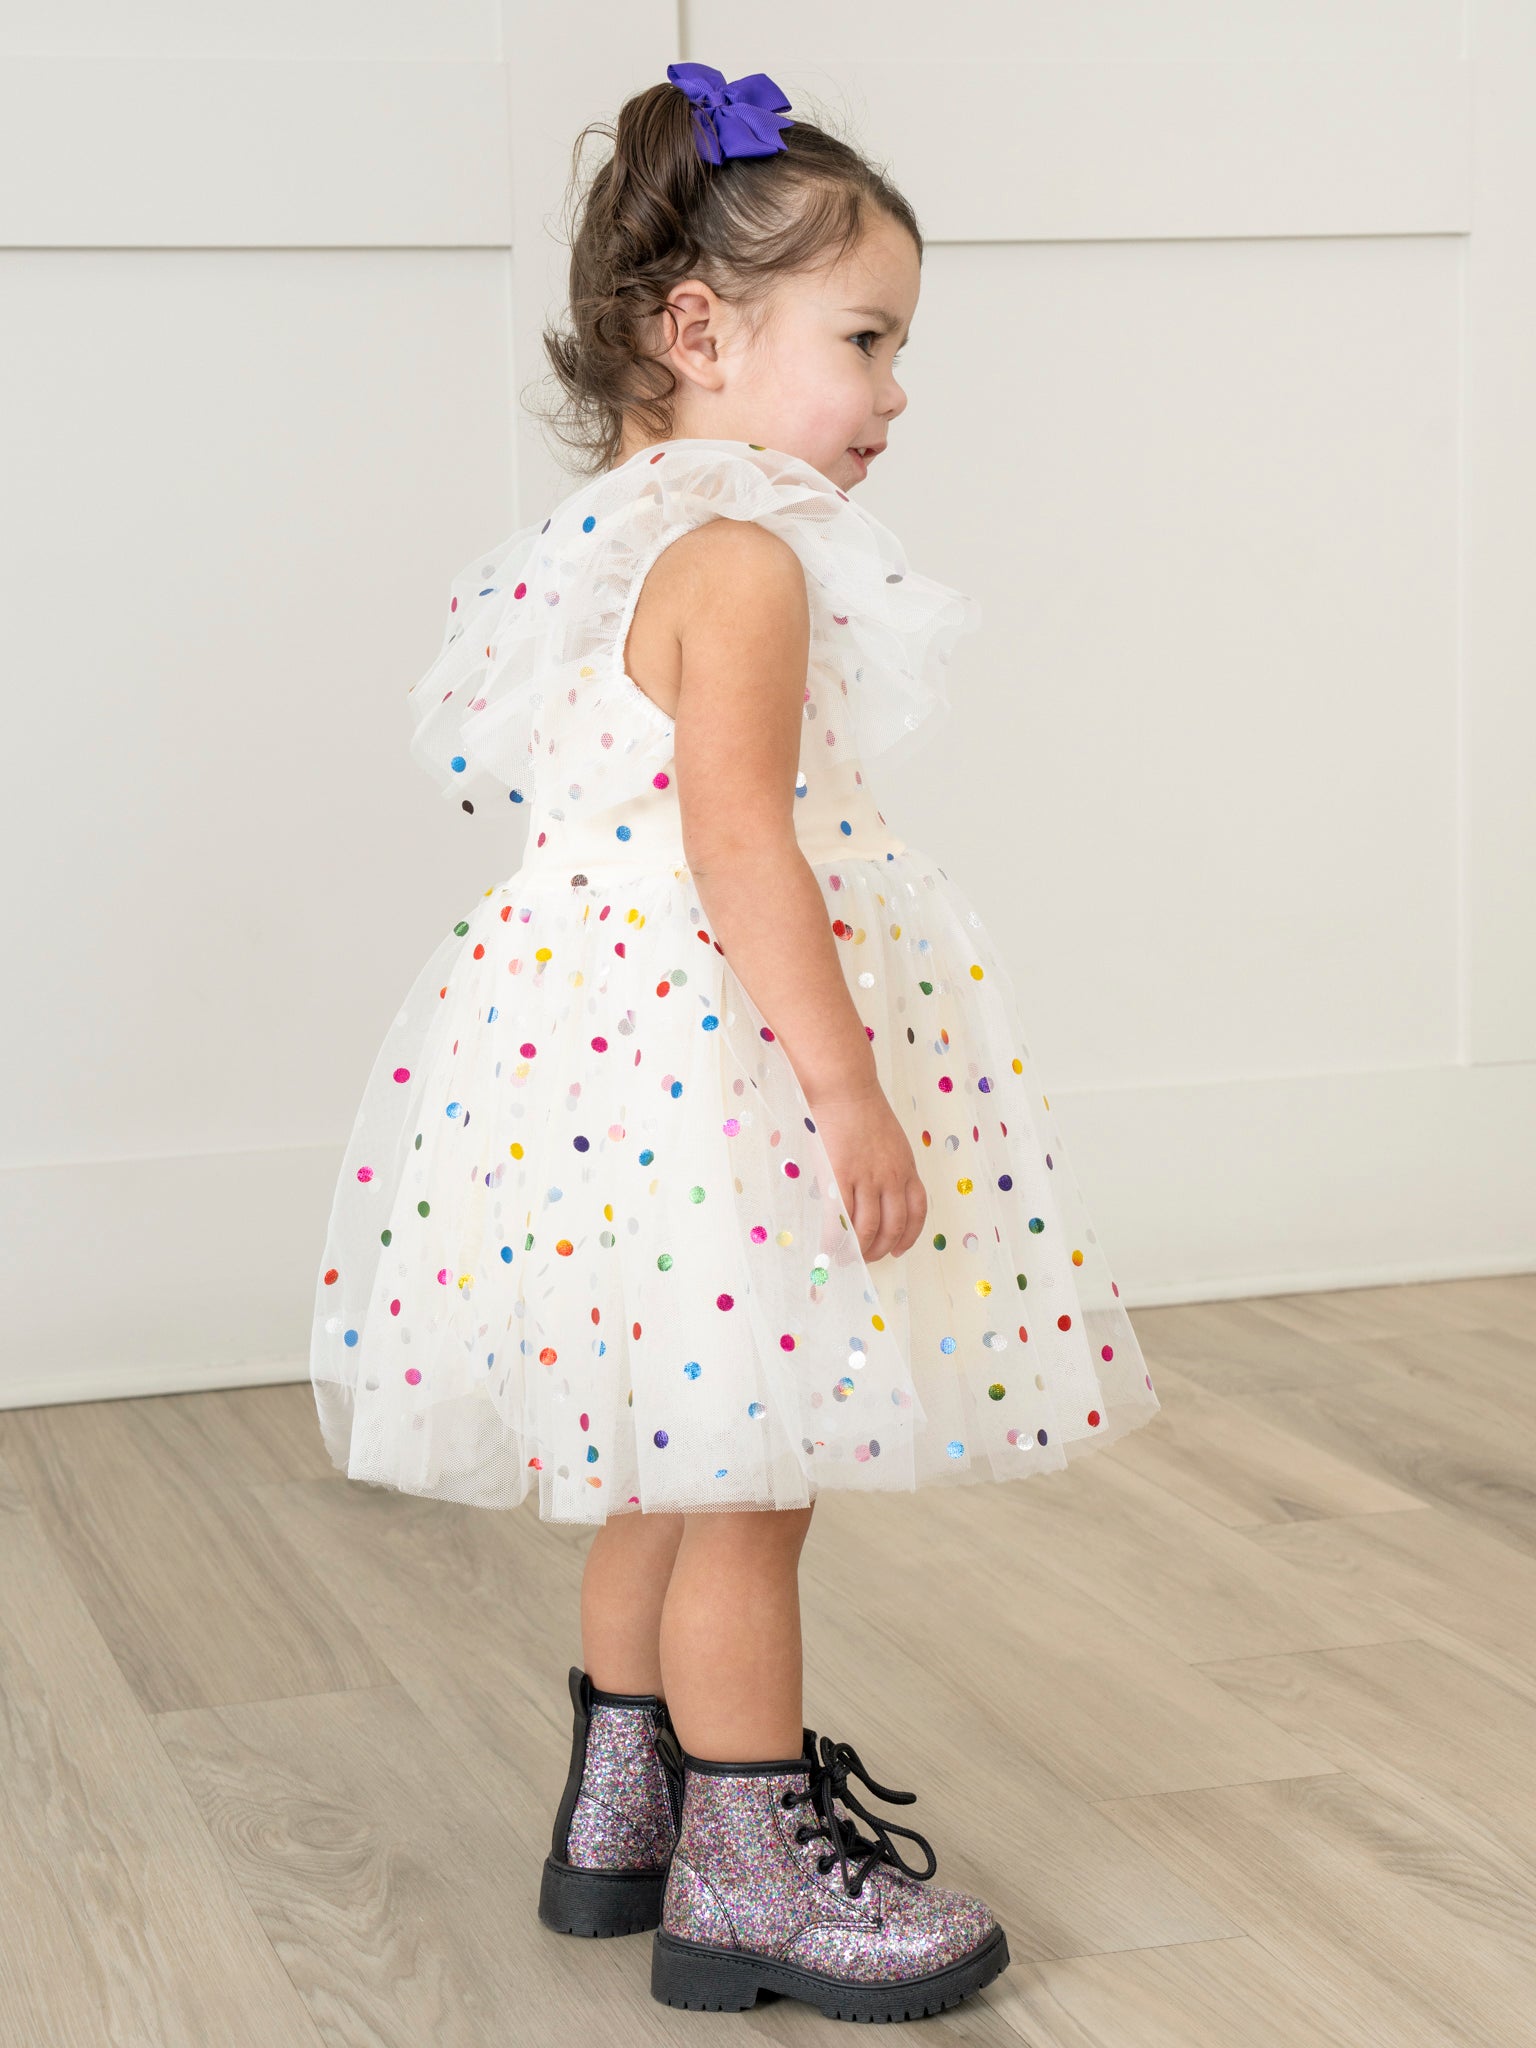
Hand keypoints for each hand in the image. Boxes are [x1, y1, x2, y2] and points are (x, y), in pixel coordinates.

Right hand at [808, 1086, 927, 1262]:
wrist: (844, 1090)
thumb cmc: (863, 1110)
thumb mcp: (890, 1140)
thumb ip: (889, 1166)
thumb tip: (878, 1193)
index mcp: (906, 1168)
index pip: (917, 1212)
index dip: (909, 1236)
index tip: (899, 1249)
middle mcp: (891, 1178)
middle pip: (893, 1226)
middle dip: (881, 1249)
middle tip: (868, 1259)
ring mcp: (866, 1179)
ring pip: (868, 1228)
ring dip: (859, 1250)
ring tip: (848, 1258)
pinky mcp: (840, 1178)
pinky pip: (840, 1219)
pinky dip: (835, 1239)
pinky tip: (829, 1247)